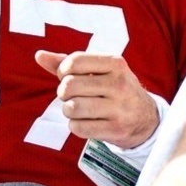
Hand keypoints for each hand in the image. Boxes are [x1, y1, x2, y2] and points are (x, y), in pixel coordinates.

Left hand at [35, 50, 159, 148]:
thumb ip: (68, 62)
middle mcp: (119, 84)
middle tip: (72, 95)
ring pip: (72, 108)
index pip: (74, 61)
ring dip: (68, 110)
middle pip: (69, 86)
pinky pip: (78, 128)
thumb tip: (39, 56)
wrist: (146, 118)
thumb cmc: (114, 89)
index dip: (63, 70)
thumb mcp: (99, 70)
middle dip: (63, 92)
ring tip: (78, 109)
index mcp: (115, 63)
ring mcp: (119, 108)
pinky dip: (75, 126)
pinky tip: (85, 121)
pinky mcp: (116, 129)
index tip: (68, 76)